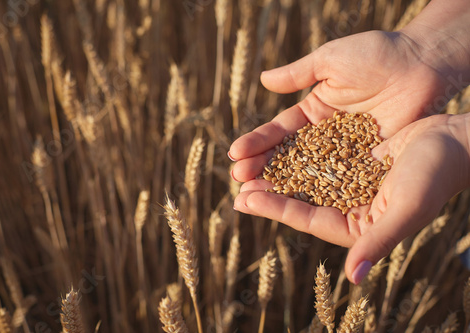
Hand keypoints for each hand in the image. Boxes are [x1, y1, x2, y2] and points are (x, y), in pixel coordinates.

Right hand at [228, 29, 460, 186]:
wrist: (422, 64)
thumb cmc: (377, 55)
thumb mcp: (331, 60)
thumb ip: (297, 73)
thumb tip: (262, 79)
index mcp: (314, 110)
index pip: (279, 131)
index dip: (257, 142)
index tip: (235, 153)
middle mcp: (325, 135)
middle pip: (288, 155)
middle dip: (262, 167)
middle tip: (238, 179)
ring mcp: (344, 152)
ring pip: (307, 170)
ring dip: (281, 182)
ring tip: (254, 194)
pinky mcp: (364, 163)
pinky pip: (336, 178)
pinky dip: (314, 188)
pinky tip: (292, 199)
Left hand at [233, 113, 469, 282]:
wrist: (455, 141)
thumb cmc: (436, 176)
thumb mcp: (406, 210)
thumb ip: (379, 242)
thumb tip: (354, 278)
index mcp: (360, 227)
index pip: (308, 220)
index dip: (275, 210)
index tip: (244, 200)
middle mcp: (352, 209)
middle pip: (301, 201)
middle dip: (269, 194)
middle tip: (236, 185)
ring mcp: (351, 185)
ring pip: (305, 180)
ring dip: (277, 174)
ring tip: (247, 168)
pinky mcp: (353, 162)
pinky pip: (318, 158)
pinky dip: (296, 155)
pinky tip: (275, 148)